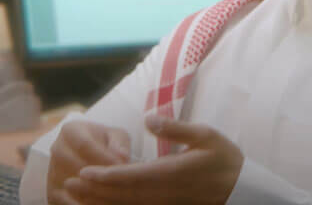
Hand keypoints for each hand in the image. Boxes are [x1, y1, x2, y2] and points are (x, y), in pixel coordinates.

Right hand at [47, 120, 130, 204]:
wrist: (91, 153)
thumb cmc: (107, 142)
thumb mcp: (117, 135)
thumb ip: (120, 143)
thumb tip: (122, 156)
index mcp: (70, 130)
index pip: (84, 144)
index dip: (103, 156)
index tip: (120, 165)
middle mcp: (57, 149)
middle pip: (75, 166)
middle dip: (98, 175)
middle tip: (117, 181)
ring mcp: (51, 171)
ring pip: (69, 185)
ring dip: (91, 191)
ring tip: (112, 192)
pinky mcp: (51, 191)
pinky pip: (65, 200)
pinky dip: (82, 203)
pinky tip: (100, 202)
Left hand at [61, 115, 243, 204]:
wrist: (241, 187)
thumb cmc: (224, 157)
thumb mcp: (205, 135)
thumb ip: (175, 129)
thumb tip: (149, 118)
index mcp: (171, 172)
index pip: (131, 177)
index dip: (106, 177)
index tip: (83, 173)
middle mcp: (164, 192)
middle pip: (122, 196)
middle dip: (94, 192)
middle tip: (68, 186)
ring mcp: (165, 203)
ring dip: (100, 201)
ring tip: (78, 195)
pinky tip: (105, 201)